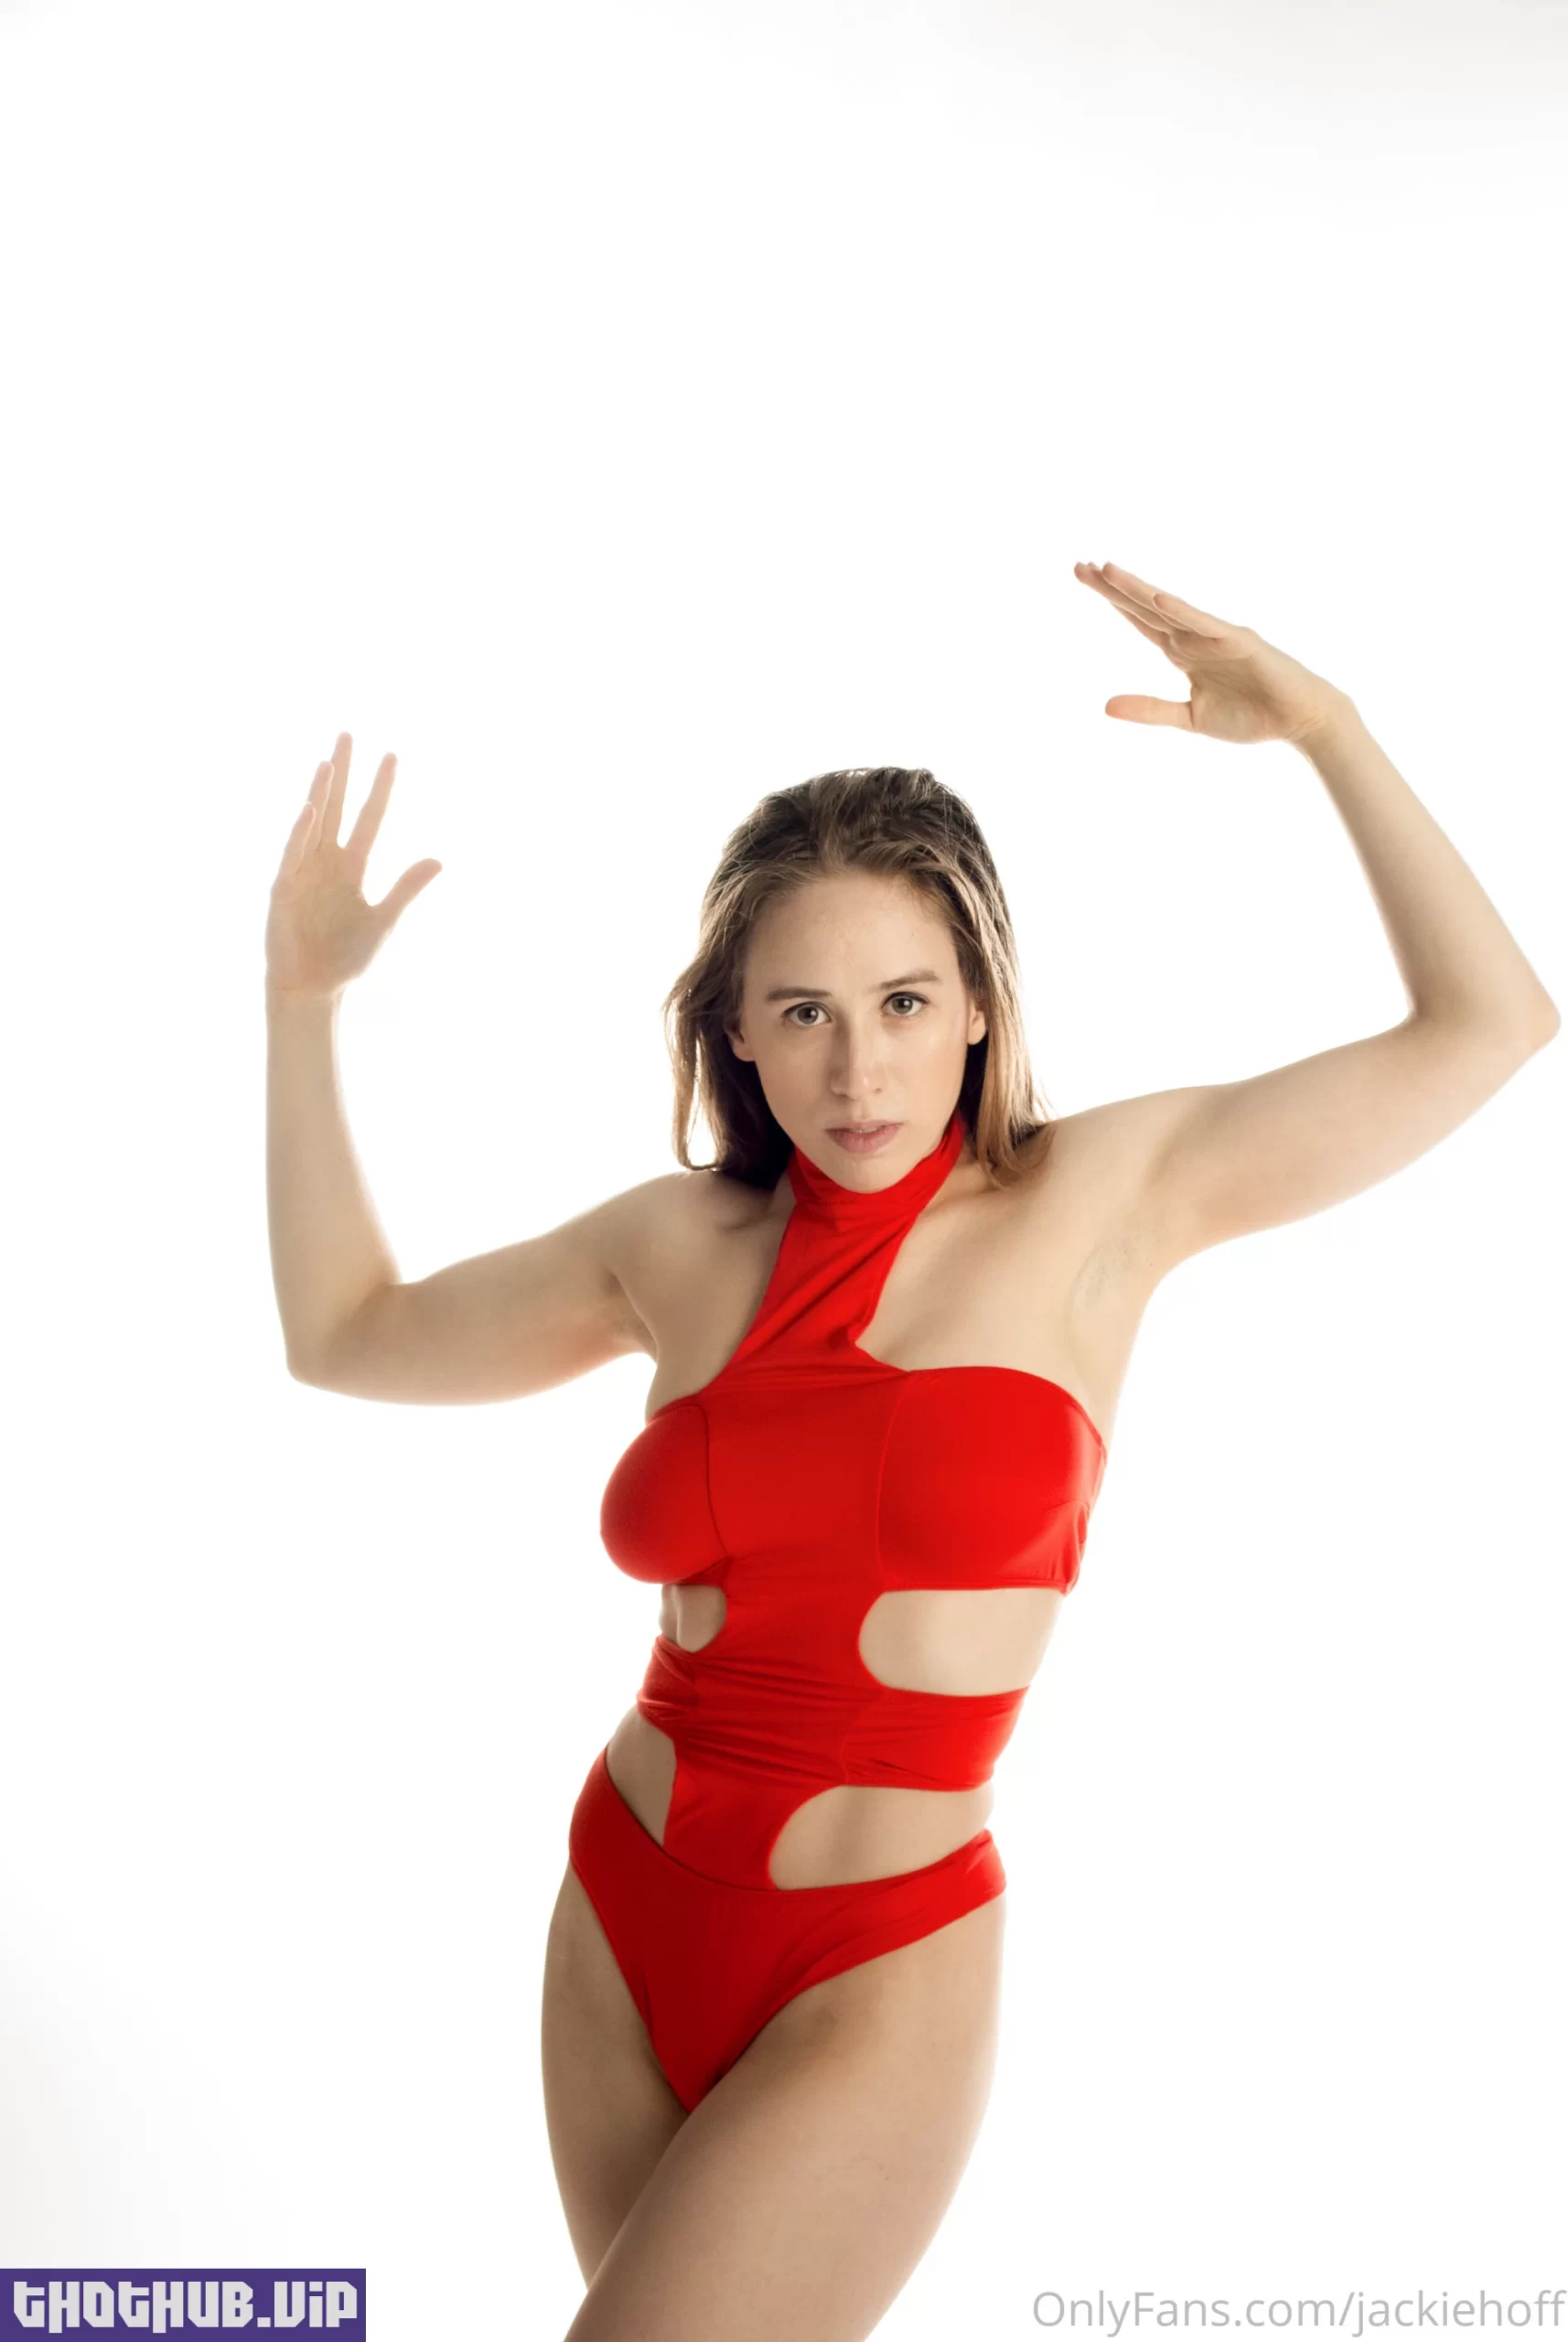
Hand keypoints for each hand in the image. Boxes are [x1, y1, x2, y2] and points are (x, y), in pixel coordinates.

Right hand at [266, 732, 441, 1000]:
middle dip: (344, 773)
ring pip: (312, 823)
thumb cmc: (345, 957)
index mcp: (352, 867)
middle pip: (337, 807)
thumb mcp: (384, 920)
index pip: (369, 818)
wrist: (312, 988)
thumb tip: (439, 860)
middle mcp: (326, 861)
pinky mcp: (283, 889)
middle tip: (348, 733)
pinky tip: (310, 809)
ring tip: (331, 762)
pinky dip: (301, 833)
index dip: (380, 789)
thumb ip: (407, 888)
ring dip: (322, 793)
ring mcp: (303, 872)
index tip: (391, 756)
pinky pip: (292, 855)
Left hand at [1074, 560, 1347, 747]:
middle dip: (1112, 587)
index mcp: (1182, 652)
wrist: (1299, 719)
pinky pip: (1205, 625)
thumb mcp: (1188, 717)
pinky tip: (1158, 599)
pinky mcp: (1239, 642)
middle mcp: (1194, 637)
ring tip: (1107, 570)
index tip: (1084, 577)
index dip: (1111, 601)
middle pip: (1144, 607)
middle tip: (1078, 566)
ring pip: (1168, 609)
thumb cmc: (1250, 716)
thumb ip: (1149, 709)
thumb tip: (1104, 705)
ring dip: (1138, 590)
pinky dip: (1183, 613)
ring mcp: (1215, 636)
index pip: (1138, 620)